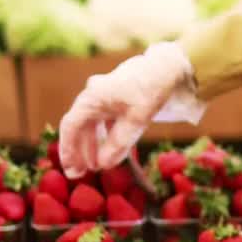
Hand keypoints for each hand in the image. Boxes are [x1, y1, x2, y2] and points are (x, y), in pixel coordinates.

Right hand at [59, 42, 203, 177]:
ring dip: (94, 146)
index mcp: (92, 98)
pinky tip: (112, 152)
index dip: (68, 149)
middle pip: (80, 127)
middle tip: (81, 174)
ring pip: (94, 125)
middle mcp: (96, 96)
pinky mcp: (122, 100)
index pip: (71, 126)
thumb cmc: (151, 90)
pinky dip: (108, 138)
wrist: (174, 68)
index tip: (70, 170)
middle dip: (80, 151)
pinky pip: (108, 121)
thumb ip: (118, 144)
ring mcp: (108, 97)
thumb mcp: (135, 120)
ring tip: (96, 167)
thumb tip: (103, 165)